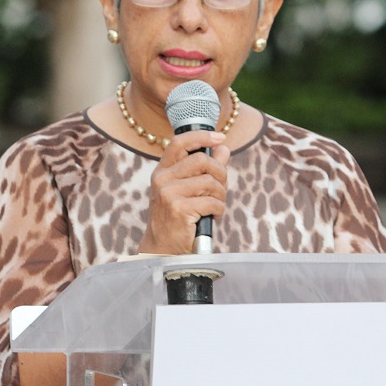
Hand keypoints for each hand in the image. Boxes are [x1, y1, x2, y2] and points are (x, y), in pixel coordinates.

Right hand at [139, 131, 229, 254]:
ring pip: (210, 182)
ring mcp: (169, 194)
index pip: (180, 143)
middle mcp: (162, 180)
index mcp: (163, 171)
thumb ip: (204, 168)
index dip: (201, 136)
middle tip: (221, 188)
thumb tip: (223, 148)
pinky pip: (212, 201)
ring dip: (221, 195)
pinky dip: (219, 209)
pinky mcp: (179, 209)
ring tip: (217, 205)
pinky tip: (214, 216)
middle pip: (202, 160)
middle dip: (220, 173)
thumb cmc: (177, 218)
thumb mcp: (187, 190)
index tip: (220, 137)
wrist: (163, 249)